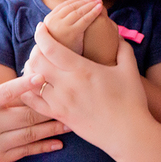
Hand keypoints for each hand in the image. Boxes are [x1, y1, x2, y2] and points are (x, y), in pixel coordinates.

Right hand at [0, 42, 70, 161]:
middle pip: (25, 114)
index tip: (42, 76)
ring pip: (28, 134)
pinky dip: (42, 148)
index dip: (24, 85)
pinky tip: (58, 143)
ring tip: (71, 122)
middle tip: (70, 101)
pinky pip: (24, 152)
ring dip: (52, 129)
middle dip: (49, 108)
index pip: (6, 92)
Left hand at [21, 20, 151, 160]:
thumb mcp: (129, 69)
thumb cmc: (131, 101)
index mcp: (82, 70)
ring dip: (31, 69)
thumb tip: (116, 32)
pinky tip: (34, 85)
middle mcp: (67, 85)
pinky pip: (33, 102)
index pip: (51, 48)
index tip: (41, 28)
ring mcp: (60, 102)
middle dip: (35, 50)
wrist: (127, 133)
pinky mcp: (59, 116)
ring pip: (32, 81)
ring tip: (38, 64)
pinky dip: (29, 91)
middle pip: (36, 61)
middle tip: (41, 47)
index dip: (42, 35)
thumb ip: (122, 48)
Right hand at [42, 0, 103, 54]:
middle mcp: (51, 22)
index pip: (64, 5)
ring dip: (90, 4)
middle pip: (71, 6)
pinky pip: (85, 19)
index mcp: (47, 20)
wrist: (62, 67)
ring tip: (99, 0)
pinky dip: (93, 12)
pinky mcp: (71, 32)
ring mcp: (60, 26)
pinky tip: (100, 8)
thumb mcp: (59, 34)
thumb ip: (62, 22)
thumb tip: (72, 9)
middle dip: (84, 0)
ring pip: (78, 11)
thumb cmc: (64, 51)